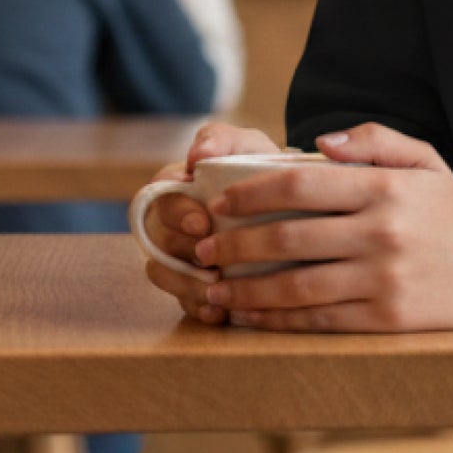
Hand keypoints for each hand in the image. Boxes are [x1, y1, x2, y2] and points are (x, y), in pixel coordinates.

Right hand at [140, 120, 281, 326]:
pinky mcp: (196, 285)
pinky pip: (184, 303)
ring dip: (186, 285)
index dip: (177, 213)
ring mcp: (182, 256)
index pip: (160, 199)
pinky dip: (198, 308)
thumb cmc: (261, 170)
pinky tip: (219, 313)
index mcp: (177, 188)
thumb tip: (198, 155)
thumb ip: (220, 140)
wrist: (294, 205)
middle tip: (212, 261)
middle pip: (159, 240)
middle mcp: (172, 224)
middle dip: (183, 251)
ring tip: (215, 290)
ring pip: (165, 274)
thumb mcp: (246, 146)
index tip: (202, 223)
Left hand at [193, 122, 452, 334]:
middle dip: (235, 244)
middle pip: (287, 238)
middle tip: (204, 247)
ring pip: (295, 287)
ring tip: (214, 289)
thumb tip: (318, 142)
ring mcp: (382, 280)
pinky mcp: (386, 320)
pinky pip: (318, 322)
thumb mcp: (426, 162)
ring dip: (246, 290)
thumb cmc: (452, 215)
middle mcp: (380, 233)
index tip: (222, 201)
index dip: (250, 193)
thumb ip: (374, 141)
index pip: (300, 186)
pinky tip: (251, 317)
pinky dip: (277, 321)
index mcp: (385, 188)